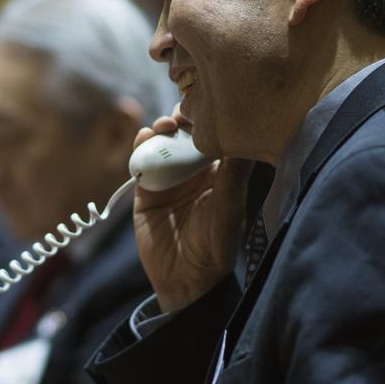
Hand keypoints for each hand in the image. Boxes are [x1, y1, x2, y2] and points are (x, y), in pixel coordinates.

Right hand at [132, 113, 252, 311]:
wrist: (183, 279)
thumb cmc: (215, 248)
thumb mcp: (229, 212)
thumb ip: (233, 178)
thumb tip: (244, 140)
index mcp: (219, 172)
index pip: (214, 136)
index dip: (209, 118)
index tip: (207, 104)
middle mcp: (193, 170)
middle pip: (186, 133)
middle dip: (183, 117)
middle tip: (182, 113)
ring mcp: (168, 177)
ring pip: (162, 142)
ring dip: (161, 128)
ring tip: (164, 126)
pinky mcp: (145, 188)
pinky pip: (140, 160)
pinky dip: (141, 146)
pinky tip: (146, 138)